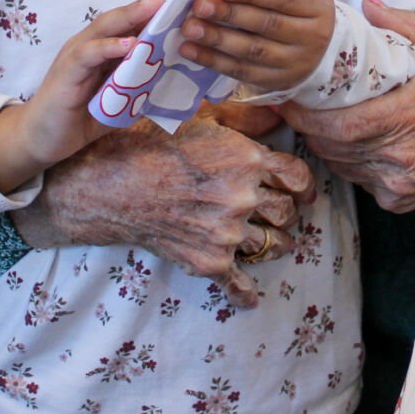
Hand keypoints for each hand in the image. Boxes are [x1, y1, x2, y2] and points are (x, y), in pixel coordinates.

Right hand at [0, 0, 162, 188]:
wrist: (40, 139)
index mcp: (100, 52)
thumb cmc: (78, 119)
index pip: (126, 27)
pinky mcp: (66, 71)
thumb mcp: (116, 102)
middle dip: (143, 8)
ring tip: (154, 8)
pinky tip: (131, 44)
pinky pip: (89, 54)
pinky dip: (109, 46)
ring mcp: (75, 56)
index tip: (177, 9)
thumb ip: (136, 89)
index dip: (149, 17)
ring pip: (103, 29)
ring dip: (130, 17)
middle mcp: (87, 47)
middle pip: (116, 20)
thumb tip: (167, 83)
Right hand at [8, 116, 314, 306]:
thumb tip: (273, 115)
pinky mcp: (209, 261)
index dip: (303, 185)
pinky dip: (247, 294)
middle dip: (286, 213)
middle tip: (278, 214)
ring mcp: (228, 233)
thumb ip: (240, 120)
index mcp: (247, 159)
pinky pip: (239, 284)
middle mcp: (244, 197)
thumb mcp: (199, 119)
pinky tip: (251, 298)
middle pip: (287, 213)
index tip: (302, 192)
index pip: (297, 176)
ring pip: (274, 246)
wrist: (111, 185)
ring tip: (269, 242)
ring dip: (274, 245)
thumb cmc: (151, 144)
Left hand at [179, 0, 334, 92]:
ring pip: (252, 51)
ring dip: (217, 40)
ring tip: (190, 29)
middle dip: (229, 15)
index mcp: (315, 5)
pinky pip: (242, 72)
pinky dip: (213, 61)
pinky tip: (191, 50)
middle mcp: (311, 36)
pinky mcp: (276, 82)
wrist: (320, 49)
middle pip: (267, 25)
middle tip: (199, 7)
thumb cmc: (293, 9)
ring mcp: (294, 63)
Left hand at [280, 0, 414, 217]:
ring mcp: (397, 183)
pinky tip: (354, 140)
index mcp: (412, 115)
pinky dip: (349, 160)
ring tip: (317, 118)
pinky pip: (358, 179)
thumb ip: (405, 27)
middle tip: (294, 102)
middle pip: (331, 146)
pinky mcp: (398, 201)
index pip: (339, 125)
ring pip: (339, 165)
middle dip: (307, 125)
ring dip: (324, 143)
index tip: (288, 96)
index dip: (306, 115)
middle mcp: (400, 155)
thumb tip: (366, 2)